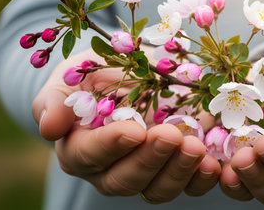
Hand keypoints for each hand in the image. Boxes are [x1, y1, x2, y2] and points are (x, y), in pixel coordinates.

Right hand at [32, 48, 220, 201]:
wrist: (133, 73)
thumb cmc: (97, 73)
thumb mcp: (74, 75)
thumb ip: (57, 100)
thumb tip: (49, 126)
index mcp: (80, 148)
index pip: (89, 155)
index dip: (110, 146)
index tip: (133, 130)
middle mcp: (111, 169)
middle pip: (126, 180)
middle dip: (150, 159)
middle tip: (171, 136)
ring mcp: (146, 173)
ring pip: (158, 189)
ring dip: (179, 171)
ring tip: (197, 148)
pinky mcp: (175, 169)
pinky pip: (189, 185)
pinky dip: (202, 178)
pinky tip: (214, 163)